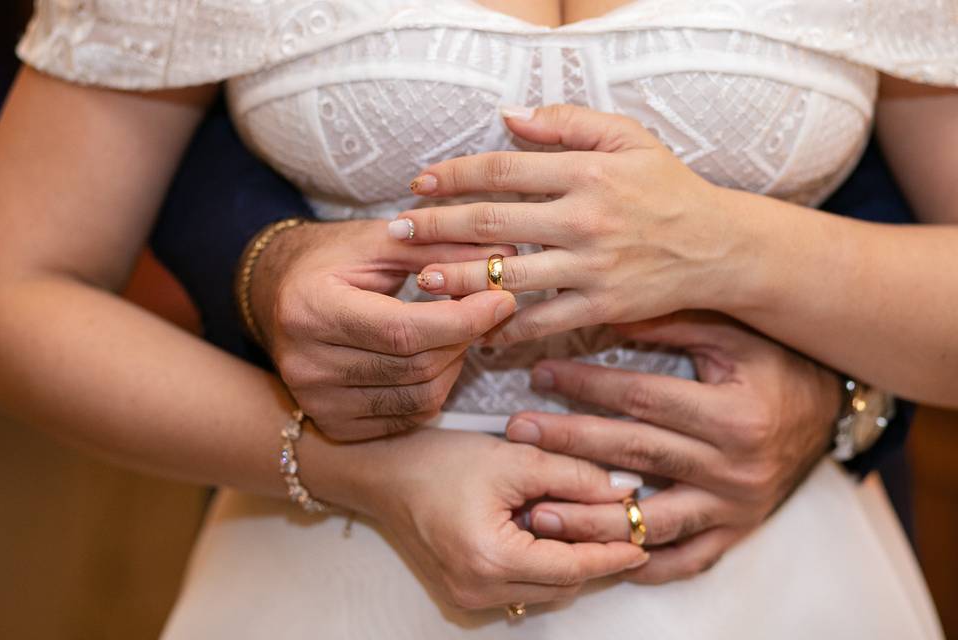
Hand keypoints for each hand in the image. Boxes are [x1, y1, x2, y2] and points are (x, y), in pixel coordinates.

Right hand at [252, 219, 517, 439]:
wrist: (275, 295)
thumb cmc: (330, 262)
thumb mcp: (377, 241)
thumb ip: (438, 248)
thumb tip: (505, 255)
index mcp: (311, 309)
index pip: (403, 329)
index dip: (462, 319)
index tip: (503, 299)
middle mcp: (307, 364)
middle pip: (417, 366)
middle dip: (465, 338)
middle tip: (486, 310)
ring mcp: (317, 401)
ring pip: (421, 397)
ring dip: (455, 364)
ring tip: (455, 331)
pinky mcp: (333, 424)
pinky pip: (409, 418)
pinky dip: (435, 389)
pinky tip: (432, 359)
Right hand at [357, 428, 648, 609]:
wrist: (379, 472)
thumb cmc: (437, 461)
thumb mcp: (512, 459)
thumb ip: (572, 474)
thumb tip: (622, 492)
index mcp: (491, 560)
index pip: (572, 567)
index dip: (612, 554)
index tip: (643, 541)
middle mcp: (478, 590)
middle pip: (561, 586)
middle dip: (594, 557)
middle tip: (619, 526)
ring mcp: (467, 597)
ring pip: (543, 591)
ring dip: (568, 562)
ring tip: (582, 523)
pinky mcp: (461, 592)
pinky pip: (519, 589)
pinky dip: (541, 566)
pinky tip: (548, 533)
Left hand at [391, 104, 733, 343]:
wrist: (717, 246)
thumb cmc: (667, 187)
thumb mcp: (629, 137)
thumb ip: (568, 123)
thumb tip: (508, 118)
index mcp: (587, 172)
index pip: (502, 171)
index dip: (454, 175)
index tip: (420, 183)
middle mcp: (585, 219)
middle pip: (492, 222)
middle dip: (437, 226)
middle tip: (399, 232)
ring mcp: (591, 267)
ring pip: (509, 275)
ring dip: (458, 278)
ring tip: (421, 279)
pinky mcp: (601, 307)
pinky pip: (541, 321)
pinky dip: (505, 327)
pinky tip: (476, 328)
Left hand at [504, 311, 840, 583]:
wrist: (833, 411)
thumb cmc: (777, 364)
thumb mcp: (733, 335)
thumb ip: (671, 323)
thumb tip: (602, 310)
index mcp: (735, 415)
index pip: (641, 400)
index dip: (586, 386)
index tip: (539, 374)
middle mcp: (736, 467)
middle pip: (635, 456)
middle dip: (569, 444)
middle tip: (517, 435)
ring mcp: (736, 507)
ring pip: (652, 521)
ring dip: (591, 521)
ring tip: (539, 514)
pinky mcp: (737, 532)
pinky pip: (687, 559)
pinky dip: (644, 564)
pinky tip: (598, 558)